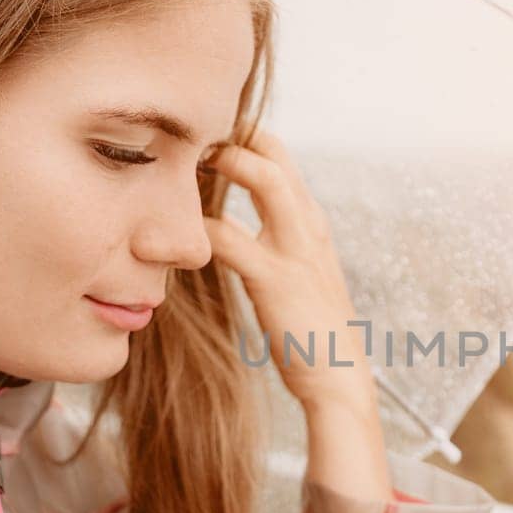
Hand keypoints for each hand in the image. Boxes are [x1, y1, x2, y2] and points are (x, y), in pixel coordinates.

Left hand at [201, 128, 376, 413]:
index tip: (197, 142)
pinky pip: (230, 238)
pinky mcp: (275, 279)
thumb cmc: (310, 330)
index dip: (238, 140)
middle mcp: (309, 224)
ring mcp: (296, 248)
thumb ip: (266, 243)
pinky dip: (200, 228)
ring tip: (182, 164)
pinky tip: (173, 234)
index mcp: (311, 222)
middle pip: (275, 152)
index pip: (279, 157)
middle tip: (184, 139)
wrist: (338, 376)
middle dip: (230, 135)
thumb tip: (226, 225)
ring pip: (265, 177)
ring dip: (222, 162)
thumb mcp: (295, 274)